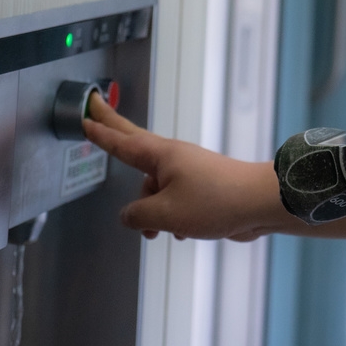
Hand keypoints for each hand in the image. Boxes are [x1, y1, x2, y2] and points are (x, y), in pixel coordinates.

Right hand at [82, 93, 286, 240]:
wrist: (260, 204)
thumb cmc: (214, 203)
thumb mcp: (166, 214)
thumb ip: (138, 215)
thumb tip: (129, 215)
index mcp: (162, 156)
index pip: (122, 142)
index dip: (101, 133)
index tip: (85, 116)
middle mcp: (173, 159)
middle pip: (135, 145)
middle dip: (113, 133)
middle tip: (95, 112)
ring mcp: (189, 172)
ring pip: (156, 190)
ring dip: (152, 212)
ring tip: (157, 233)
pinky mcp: (201, 188)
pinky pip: (174, 201)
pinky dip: (172, 217)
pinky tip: (184, 233)